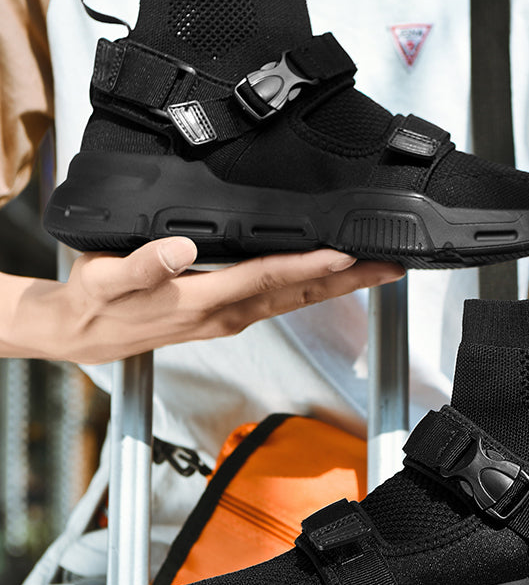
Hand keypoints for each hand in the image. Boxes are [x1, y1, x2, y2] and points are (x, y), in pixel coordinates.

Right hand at [4, 237, 403, 362]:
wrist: (81, 335)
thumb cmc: (94, 303)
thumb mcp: (105, 280)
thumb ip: (143, 264)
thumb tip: (181, 249)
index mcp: (205, 301)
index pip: (270, 278)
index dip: (312, 264)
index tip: (350, 252)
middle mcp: (228, 313)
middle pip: (300, 294)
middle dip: (349, 280)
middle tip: (391, 266)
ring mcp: (232, 318)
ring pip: (296, 301)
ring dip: (339, 286)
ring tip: (374, 270)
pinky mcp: (228, 316)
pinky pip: (281, 302)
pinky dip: (312, 289)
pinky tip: (327, 278)